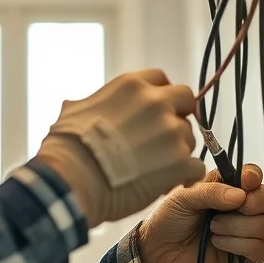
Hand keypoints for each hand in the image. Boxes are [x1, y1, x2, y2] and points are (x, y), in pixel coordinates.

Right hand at [36, 69, 206, 227]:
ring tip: (155, 169)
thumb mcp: (74, 111)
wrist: (73, 179)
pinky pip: (196, 166)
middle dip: (178, 117)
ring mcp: (171, 132)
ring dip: (178, 152)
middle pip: (185, 101)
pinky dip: (185, 176)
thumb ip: (91, 104)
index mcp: (131, 86)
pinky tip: (168, 184)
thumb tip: (78, 107)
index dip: (160, 96)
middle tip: (163, 139)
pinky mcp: (180, 162)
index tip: (155, 112)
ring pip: (189, 137)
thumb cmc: (67, 148)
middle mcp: (155, 102)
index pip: (161, 79)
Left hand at [136, 165, 263, 262]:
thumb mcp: (183, 198)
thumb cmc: (167, 221)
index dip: (253, 177)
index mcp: (225, 188)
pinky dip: (239, 246)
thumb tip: (240, 195)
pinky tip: (218, 243)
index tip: (245, 182)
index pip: (252, 176)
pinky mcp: (243, 256)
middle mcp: (238, 208)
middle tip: (230, 209)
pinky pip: (260, 250)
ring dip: (236, 227)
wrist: (157, 253)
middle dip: (252, 204)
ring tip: (212, 229)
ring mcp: (242, 232)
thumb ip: (210, 192)